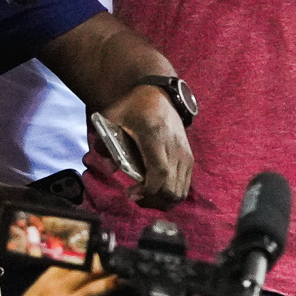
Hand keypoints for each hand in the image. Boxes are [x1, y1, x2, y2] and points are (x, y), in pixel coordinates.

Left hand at [100, 83, 192, 207]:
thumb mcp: (113, 119)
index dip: (146, 190)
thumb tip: (110, 169)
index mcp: (155, 136)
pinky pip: (184, 185)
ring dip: (161, 200)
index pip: (159, 173)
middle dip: (151, 200)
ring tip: (144, 195)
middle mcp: (175, 147)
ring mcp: (185, 153)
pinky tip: (155, 188)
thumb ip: (106, 144)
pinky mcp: (189, 157)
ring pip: (180, 191)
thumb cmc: (133, 106)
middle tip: (134, 196)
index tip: (129, 193)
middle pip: (171, 188)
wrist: (159, 95)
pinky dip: (170, 193)